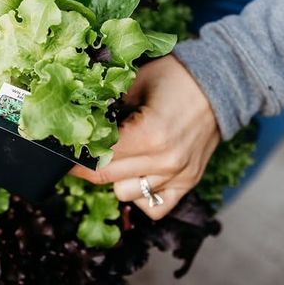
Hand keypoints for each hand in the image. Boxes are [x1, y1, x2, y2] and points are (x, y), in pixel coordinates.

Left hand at [70, 55, 219, 219]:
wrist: (221, 83)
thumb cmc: (175, 77)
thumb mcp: (134, 83)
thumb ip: (107, 107)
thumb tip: (78, 123)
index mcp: (148, 134)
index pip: (97, 157)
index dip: (75, 154)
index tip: (62, 150)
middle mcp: (164, 161)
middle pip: (106, 178)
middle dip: (87, 167)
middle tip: (80, 154)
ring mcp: (178, 175)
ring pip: (126, 194)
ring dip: (115, 178)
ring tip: (118, 156)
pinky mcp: (189, 182)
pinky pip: (155, 207)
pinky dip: (142, 196)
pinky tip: (138, 174)